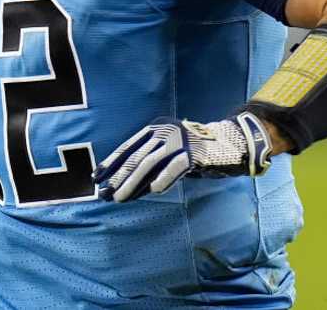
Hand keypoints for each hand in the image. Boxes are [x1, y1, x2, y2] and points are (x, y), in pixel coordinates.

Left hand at [92, 112, 272, 202]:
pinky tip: (152, 192)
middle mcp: (165, 131)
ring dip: (133, 183)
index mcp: (155, 128)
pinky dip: (162, 180)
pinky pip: (174, 168)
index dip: (111, 163)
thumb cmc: (194, 154)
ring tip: (120, 198)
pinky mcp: (195, 152)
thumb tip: (124, 187)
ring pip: (150, 163)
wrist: (230, 144)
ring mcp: (180, 140)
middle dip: (118, 177)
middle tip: (104, 193)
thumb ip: (149, 167)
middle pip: (136, 156)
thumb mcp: (168, 156)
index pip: (127, 147)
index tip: (96, 178)